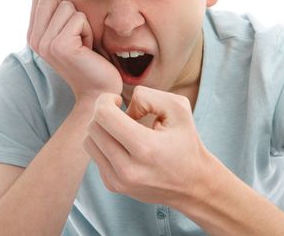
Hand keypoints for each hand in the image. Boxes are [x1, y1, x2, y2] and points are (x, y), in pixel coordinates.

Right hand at [27, 0, 122, 101]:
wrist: (98, 92)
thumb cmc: (90, 60)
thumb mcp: (69, 32)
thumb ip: (57, 12)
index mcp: (33, 34)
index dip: (62, 6)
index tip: (70, 30)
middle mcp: (34, 39)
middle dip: (71, 11)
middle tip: (77, 36)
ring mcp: (45, 43)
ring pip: (67, 5)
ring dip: (82, 23)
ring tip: (83, 45)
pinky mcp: (60, 46)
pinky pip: (79, 18)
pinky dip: (89, 31)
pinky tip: (88, 50)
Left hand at [83, 86, 217, 207]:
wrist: (194, 185)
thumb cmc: (186, 142)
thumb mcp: (178, 109)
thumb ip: (149, 96)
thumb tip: (124, 106)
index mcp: (145, 147)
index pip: (103, 115)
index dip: (105, 100)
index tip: (118, 100)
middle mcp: (128, 168)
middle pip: (93, 127)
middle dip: (103, 112)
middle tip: (121, 113)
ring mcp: (118, 181)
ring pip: (89, 142)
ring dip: (102, 129)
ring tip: (122, 129)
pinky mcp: (113, 186)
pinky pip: (95, 156)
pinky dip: (105, 145)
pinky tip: (124, 145)